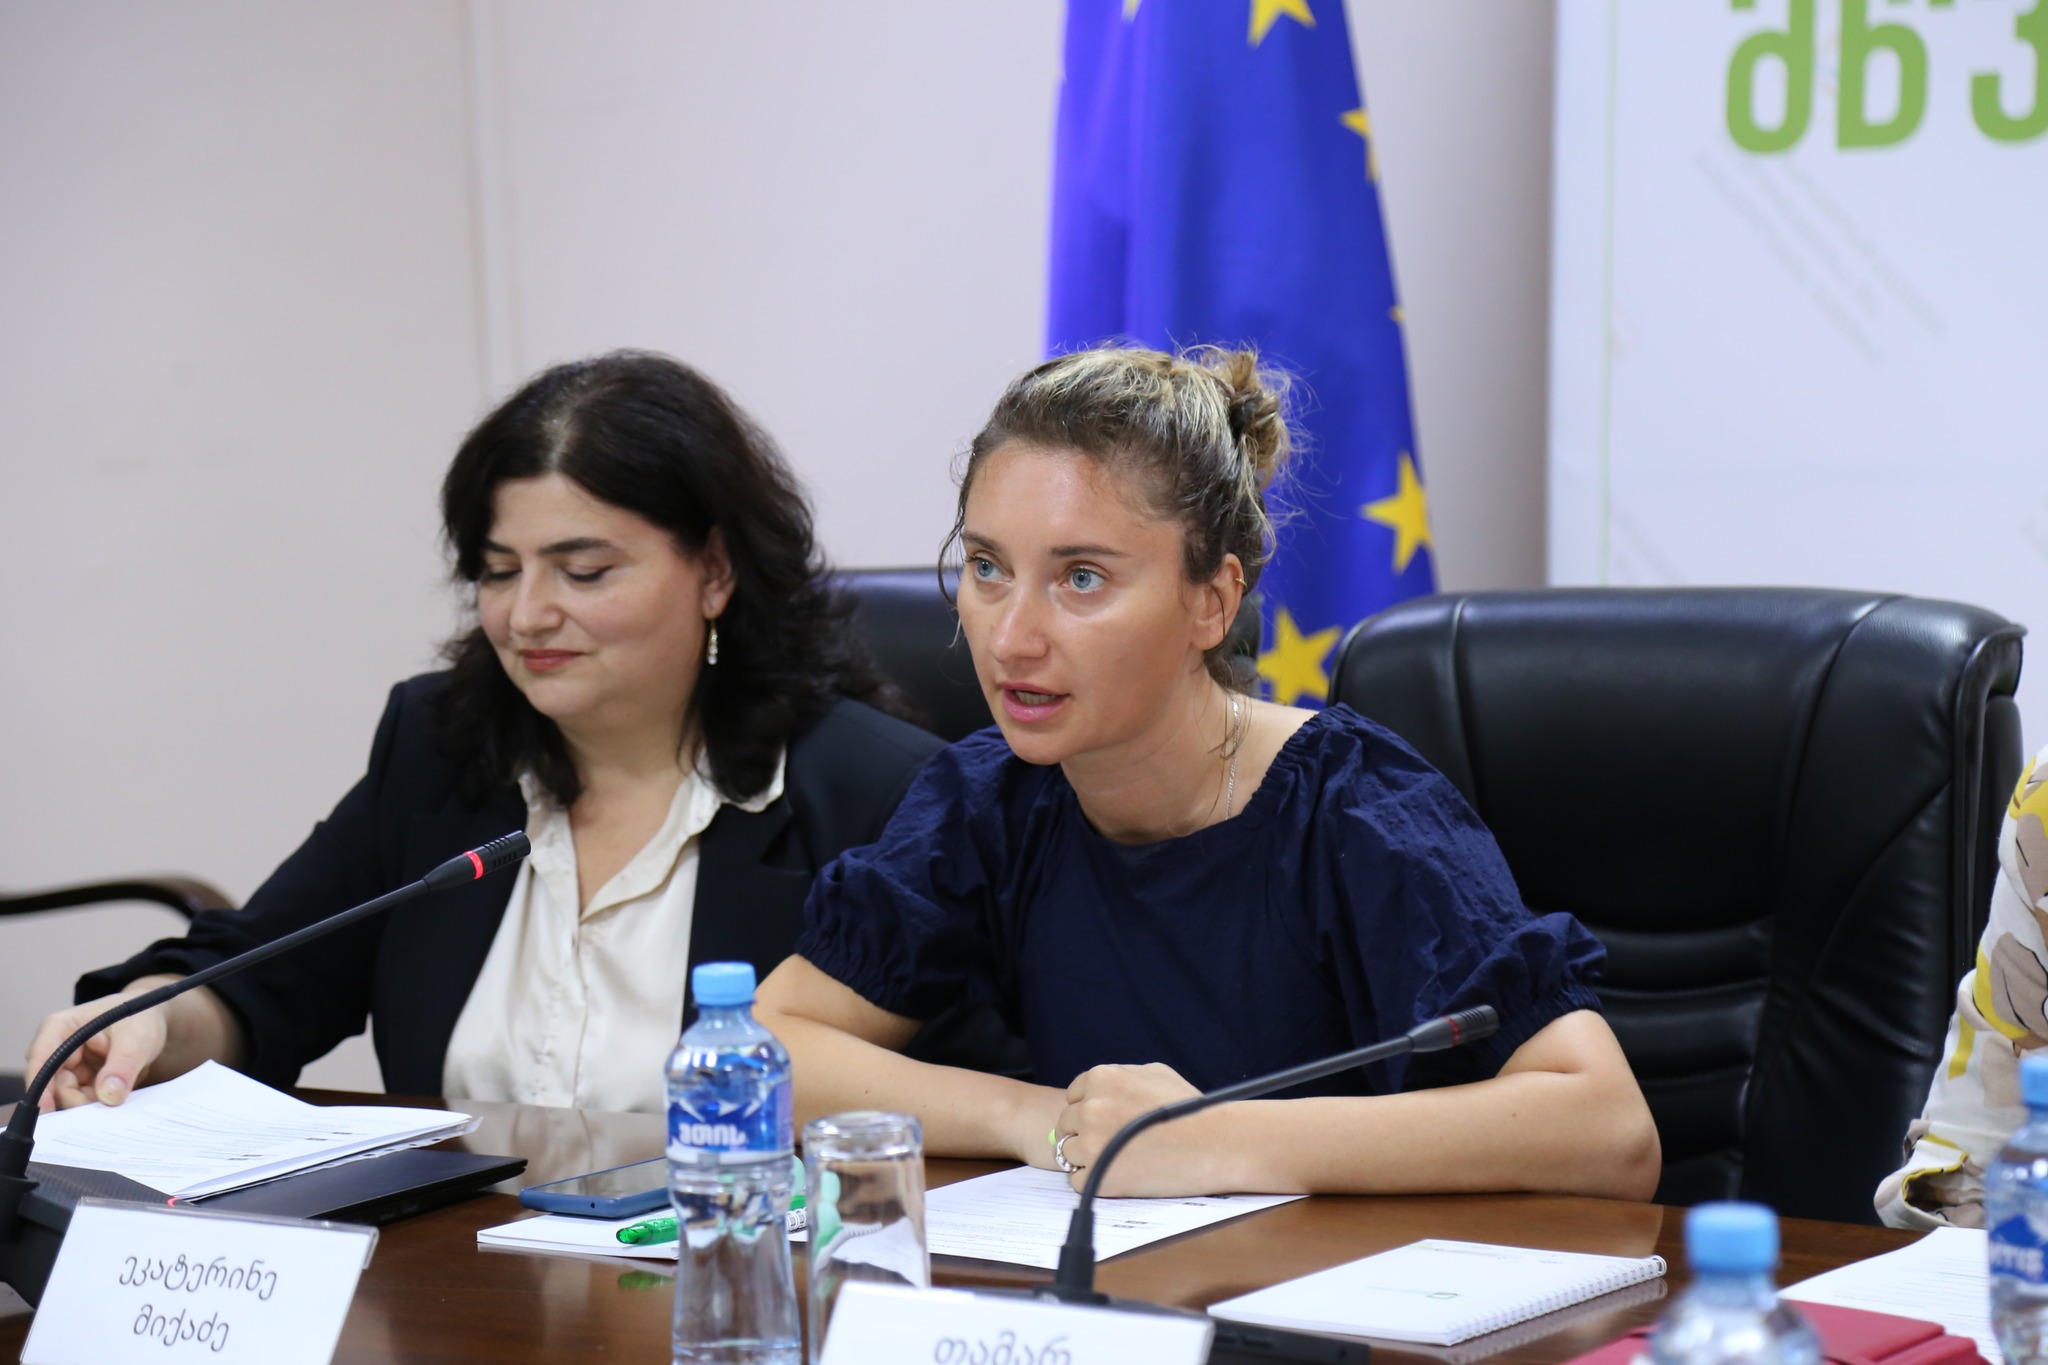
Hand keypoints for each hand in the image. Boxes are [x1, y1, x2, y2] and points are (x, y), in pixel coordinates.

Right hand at [24, 982, 175, 1111]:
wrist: (153, 1019)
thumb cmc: (141, 1016)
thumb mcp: (138, 1037)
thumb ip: (124, 1065)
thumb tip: (109, 1096)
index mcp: (60, 1027)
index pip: (40, 1059)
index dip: (40, 1086)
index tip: (47, 1108)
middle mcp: (58, 1048)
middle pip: (52, 1085)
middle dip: (76, 1099)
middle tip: (105, 1104)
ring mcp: (68, 1066)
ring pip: (67, 1096)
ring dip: (89, 1103)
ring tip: (118, 1094)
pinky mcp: (80, 1080)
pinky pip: (82, 1100)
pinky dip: (97, 1103)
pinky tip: (116, 1096)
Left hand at [1051, 1062, 1237, 1195]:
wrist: (1217, 1144)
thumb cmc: (1190, 1109)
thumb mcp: (1155, 1074)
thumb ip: (1120, 1077)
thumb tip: (1087, 1092)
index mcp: (1102, 1077)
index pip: (1073, 1097)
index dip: (1092, 1110)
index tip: (1114, 1122)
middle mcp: (1091, 1107)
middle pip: (1066, 1125)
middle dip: (1087, 1133)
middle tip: (1118, 1143)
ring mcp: (1092, 1142)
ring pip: (1068, 1153)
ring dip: (1089, 1158)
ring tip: (1122, 1159)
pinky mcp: (1097, 1176)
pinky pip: (1077, 1180)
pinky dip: (1095, 1181)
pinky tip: (1123, 1175)